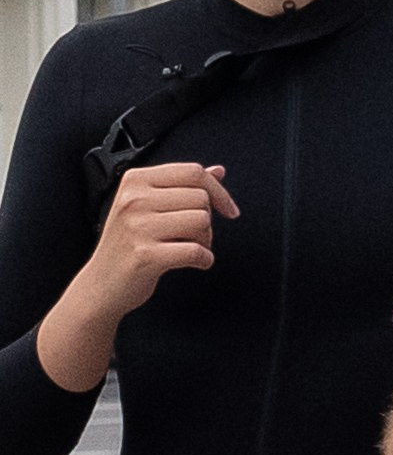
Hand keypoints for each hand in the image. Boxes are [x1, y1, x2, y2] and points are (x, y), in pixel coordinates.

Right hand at [90, 158, 237, 317]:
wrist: (101, 284)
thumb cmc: (128, 245)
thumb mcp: (147, 207)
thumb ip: (181, 186)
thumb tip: (217, 171)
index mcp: (135, 180)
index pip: (192, 172)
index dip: (219, 191)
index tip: (228, 208)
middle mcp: (134, 199)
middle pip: (200, 198)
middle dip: (208, 220)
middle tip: (194, 236)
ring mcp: (138, 226)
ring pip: (202, 221)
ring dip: (206, 240)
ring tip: (190, 248)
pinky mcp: (146, 255)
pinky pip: (196, 251)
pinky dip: (204, 260)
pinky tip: (195, 262)